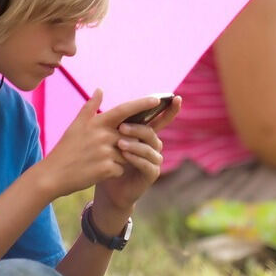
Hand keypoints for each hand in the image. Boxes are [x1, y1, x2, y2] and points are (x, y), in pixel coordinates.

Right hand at [38, 92, 178, 200]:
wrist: (53, 175)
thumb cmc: (66, 149)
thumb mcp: (76, 125)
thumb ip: (90, 107)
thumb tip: (100, 89)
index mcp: (97, 122)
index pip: (124, 110)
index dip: (141, 104)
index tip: (156, 99)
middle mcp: (103, 135)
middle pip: (132, 135)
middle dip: (132, 142)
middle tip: (119, 149)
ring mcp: (105, 152)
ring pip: (128, 154)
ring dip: (122, 158)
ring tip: (102, 162)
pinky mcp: (106, 169)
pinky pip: (122, 169)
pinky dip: (116, 171)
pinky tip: (101, 172)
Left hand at [95, 95, 181, 214]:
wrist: (107, 186)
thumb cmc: (108, 159)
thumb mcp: (107, 135)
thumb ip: (106, 114)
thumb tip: (99, 88)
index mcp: (145, 134)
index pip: (161, 119)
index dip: (170, 109)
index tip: (176, 97)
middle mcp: (153, 145)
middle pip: (151, 132)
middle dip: (138, 128)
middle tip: (121, 127)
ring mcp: (154, 160)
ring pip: (149, 148)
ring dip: (135, 144)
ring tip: (120, 144)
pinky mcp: (151, 174)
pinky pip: (147, 164)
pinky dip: (136, 159)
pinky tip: (125, 157)